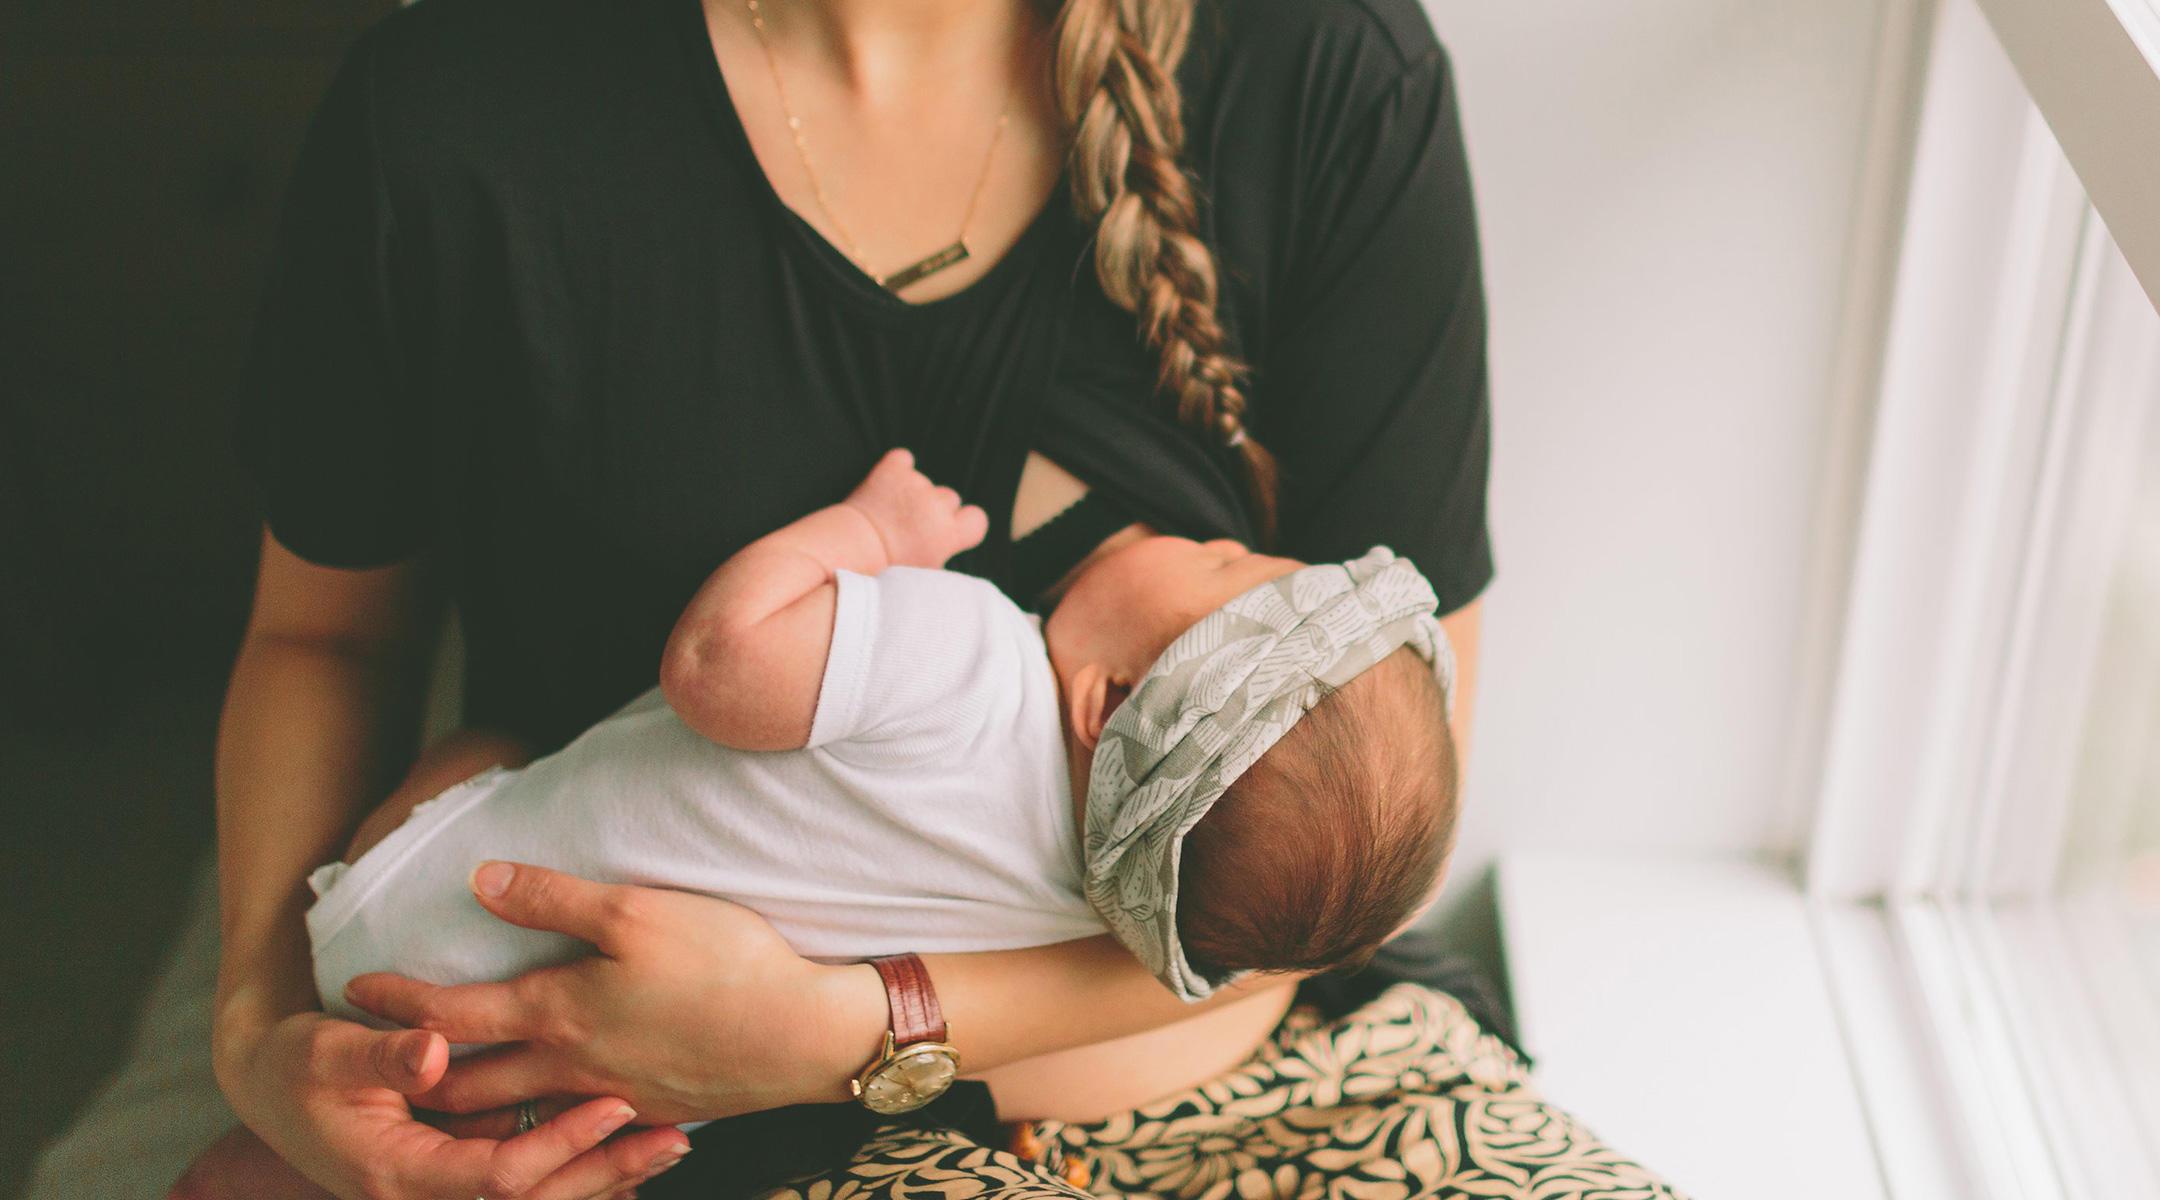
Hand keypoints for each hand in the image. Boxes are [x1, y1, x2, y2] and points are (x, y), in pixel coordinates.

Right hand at [212, 1007, 688, 1199]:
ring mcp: (440, 1192)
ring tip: (673, 1144)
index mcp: (395, 1175)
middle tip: (675, 1139)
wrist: (269, 1086)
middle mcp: (422, 1197)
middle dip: (605, 1173)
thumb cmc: (296, 1062)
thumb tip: (432, 1051)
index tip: (616, 1105)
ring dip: (604, 1177)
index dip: (560, 1144)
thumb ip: (381, 1055)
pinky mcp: (455, 1174)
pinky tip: (631, 1155)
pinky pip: (526, 1186)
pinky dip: (577, 1173)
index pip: (498, 1176)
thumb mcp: (328, 1050)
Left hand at [344, 862, 887, 1123]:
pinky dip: (538, 1129)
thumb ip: (552, 897)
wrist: (805, 1036)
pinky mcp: (654, 1113)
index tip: (355, 991)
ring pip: (518, 1119)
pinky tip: (544, 1117)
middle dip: (417, 1080)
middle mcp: (571, 1068)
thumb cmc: (724, 964)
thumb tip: (479, 881)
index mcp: (557, 1014)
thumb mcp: (634, 910)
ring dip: (471, 1115)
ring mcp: (613, 1098)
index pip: (451, 1016)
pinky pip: (574, 1129)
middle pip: (469, 1087)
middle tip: (377, 1070)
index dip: (399, 1003)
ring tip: (441, 1102)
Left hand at [842, 448, 988, 569]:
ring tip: (889, 513)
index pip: (977, 519)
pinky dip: (896, 470)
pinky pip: (902, 460)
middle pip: (948, 499)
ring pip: (923, 483)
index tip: (947, 531)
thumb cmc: (885, 571)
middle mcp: (937, 505)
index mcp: (950, 533)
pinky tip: (886, 486)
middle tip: (910, 527)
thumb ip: (943, 555)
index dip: (963, 524)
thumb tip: (948, 549)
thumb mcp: (925, 575)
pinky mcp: (892, 470)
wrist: (848, 551)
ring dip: (911, 493)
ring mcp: (915, 485)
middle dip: (934, 510)